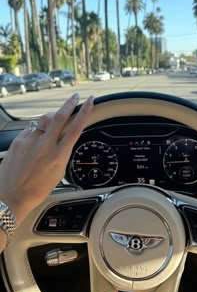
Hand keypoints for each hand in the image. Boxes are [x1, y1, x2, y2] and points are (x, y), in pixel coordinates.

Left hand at [0, 93, 93, 224]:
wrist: (11, 195)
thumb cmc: (36, 189)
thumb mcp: (58, 173)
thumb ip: (62, 154)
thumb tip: (64, 141)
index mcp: (58, 155)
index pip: (75, 128)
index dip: (84, 112)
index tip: (90, 102)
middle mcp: (45, 145)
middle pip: (60, 116)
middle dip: (70, 103)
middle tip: (75, 96)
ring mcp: (30, 141)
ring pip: (44, 120)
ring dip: (51, 118)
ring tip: (54, 121)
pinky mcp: (18, 141)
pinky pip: (31, 129)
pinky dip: (36, 131)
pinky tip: (36, 139)